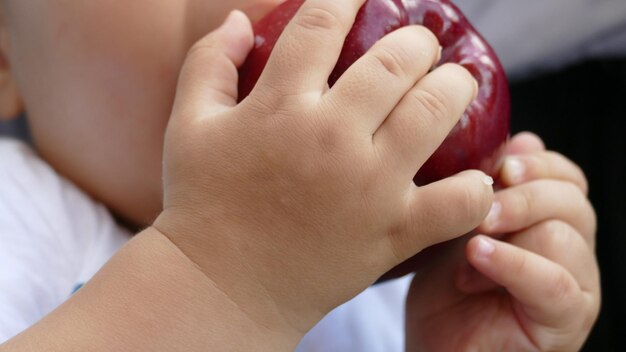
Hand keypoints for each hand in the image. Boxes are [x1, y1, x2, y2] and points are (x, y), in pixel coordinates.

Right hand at [152, 0, 492, 342]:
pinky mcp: (393, 231)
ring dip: (457, 86)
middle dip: (417, 41)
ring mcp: (369, 185)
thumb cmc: (203, 203)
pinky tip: (472, 176)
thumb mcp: (188, 126)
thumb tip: (240, 18)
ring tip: (457, 83)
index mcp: (281, 105)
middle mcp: (332, 137)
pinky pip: (458, 201)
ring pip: (437, 110)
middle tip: (420, 47)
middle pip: (398, 60)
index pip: (323, 22)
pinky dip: (475, 187)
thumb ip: (209, 63)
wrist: (223, 286)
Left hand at [405, 132, 599, 350]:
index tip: (500, 164)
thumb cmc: (444, 288)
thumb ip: (486, 188)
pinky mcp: (565, 322)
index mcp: (549, 222)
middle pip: (572, 200)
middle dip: (522, 194)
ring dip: (512, 230)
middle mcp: (570, 252)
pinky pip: (554, 284)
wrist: (433, 346)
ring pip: (565, 236)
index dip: (539, 163)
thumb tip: (523, 138)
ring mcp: (573, 287)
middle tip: (480, 204)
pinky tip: (478, 258)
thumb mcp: (459, 226)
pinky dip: (515, 264)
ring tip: (470, 244)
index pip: (567, 177)